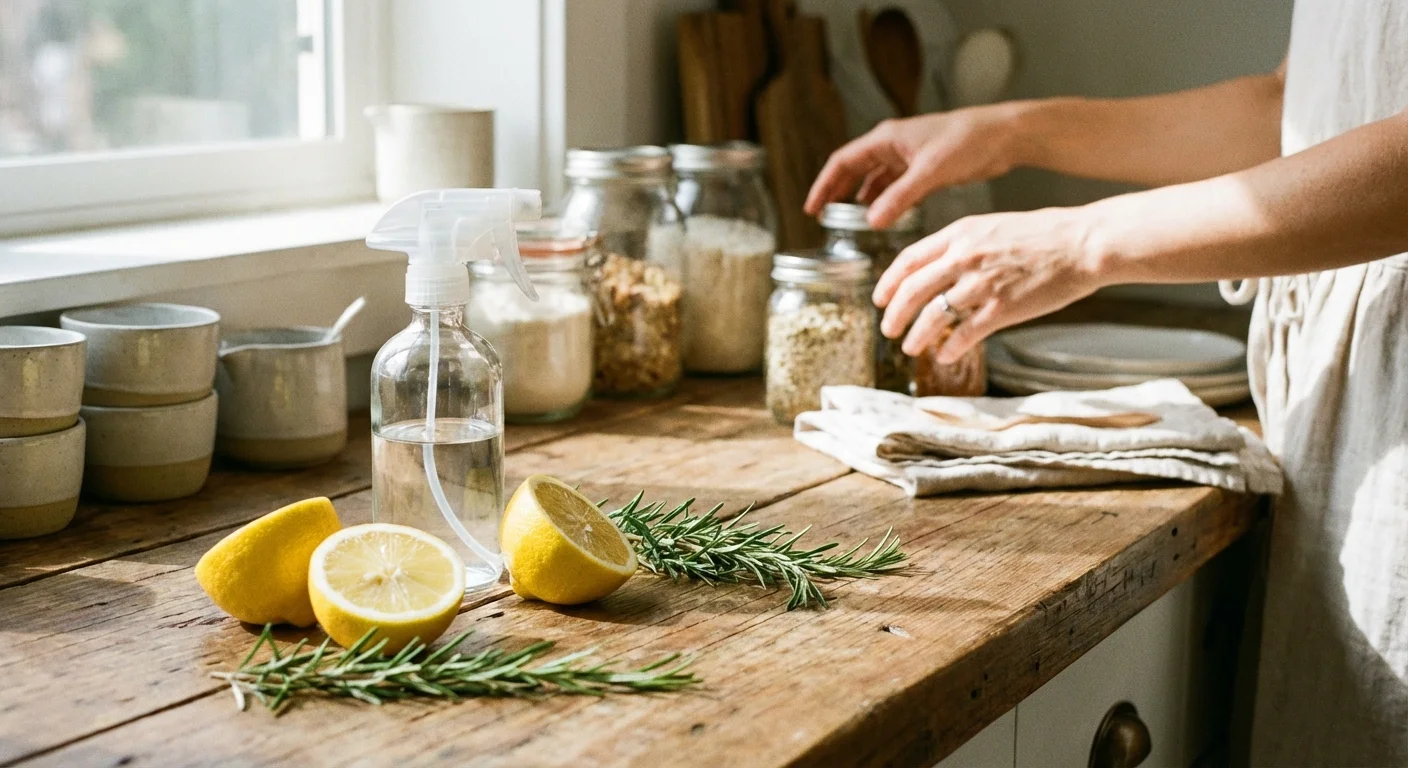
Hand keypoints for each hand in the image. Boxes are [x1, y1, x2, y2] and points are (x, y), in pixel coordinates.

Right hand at [804, 104, 1026, 228]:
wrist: (1003, 135)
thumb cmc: (968, 141)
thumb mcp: (930, 172)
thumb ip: (900, 198)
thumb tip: (871, 221)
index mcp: (886, 139)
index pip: (843, 162)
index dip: (824, 185)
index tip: (812, 209)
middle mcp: (892, 145)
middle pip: (853, 170)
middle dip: (836, 192)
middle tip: (821, 217)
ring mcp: (908, 156)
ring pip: (873, 179)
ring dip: (859, 198)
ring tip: (846, 220)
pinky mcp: (924, 167)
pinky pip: (894, 186)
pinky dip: (884, 200)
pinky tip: (881, 216)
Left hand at [874, 207, 1108, 362]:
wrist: (1082, 242)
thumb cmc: (1042, 235)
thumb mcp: (991, 227)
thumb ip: (961, 246)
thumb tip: (936, 269)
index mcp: (960, 234)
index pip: (909, 260)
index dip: (888, 283)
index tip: (880, 298)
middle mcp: (965, 257)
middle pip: (912, 290)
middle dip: (894, 313)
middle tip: (887, 329)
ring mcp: (983, 283)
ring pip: (933, 315)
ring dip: (916, 335)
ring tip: (909, 347)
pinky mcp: (1004, 308)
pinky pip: (966, 333)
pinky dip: (950, 348)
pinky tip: (945, 356)